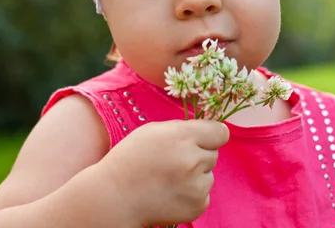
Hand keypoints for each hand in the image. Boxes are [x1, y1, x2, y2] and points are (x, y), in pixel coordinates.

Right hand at [96, 119, 229, 225]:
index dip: (212, 136)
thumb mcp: (153, 131)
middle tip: (173, 162)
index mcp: (182, 137)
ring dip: (196, 176)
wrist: (115, 198)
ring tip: (169, 179)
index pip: (220, 133)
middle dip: (199, 155)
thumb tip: (210, 130)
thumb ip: (184, 128)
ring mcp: (196, 185)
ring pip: (209, 174)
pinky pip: (204, 193)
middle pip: (214, 153)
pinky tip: (171, 193)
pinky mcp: (198, 205)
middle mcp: (192, 160)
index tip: (203, 140)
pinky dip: (192, 194)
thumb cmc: (131, 160)